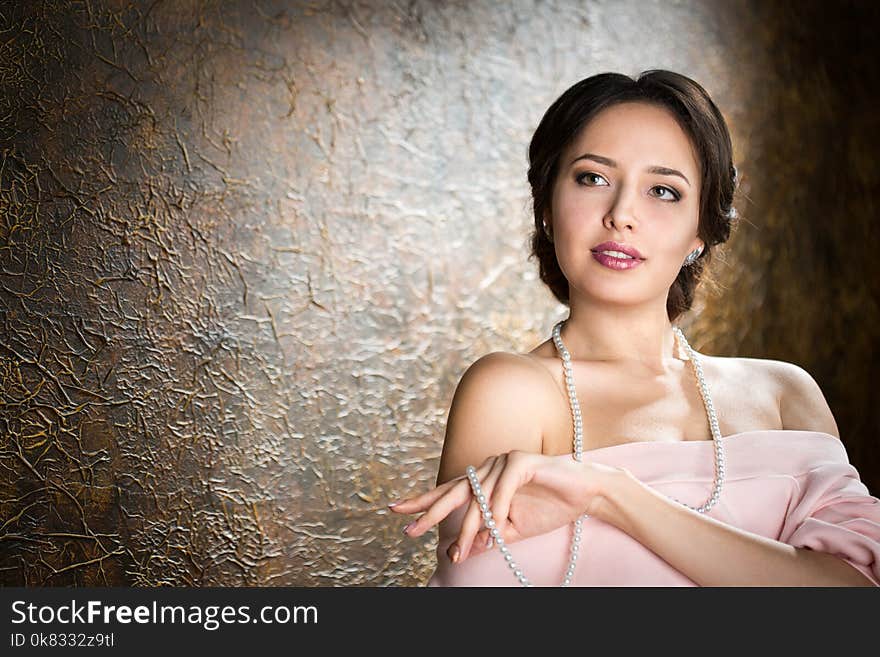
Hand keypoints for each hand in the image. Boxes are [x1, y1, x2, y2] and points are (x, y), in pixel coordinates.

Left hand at [389, 450, 625, 562]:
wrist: (586, 494)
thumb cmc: (548, 508)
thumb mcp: (511, 529)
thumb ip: (486, 536)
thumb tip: (460, 550)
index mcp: (483, 480)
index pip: (448, 491)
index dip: (422, 501)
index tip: (396, 511)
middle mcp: (488, 467)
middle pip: (454, 491)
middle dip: (430, 513)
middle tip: (410, 532)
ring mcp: (504, 461)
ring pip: (479, 498)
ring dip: (470, 528)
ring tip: (461, 553)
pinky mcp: (522, 461)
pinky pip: (503, 490)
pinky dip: (497, 510)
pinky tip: (495, 528)